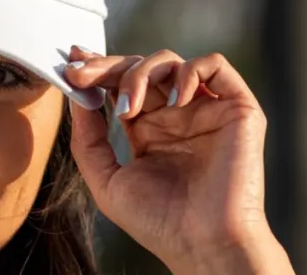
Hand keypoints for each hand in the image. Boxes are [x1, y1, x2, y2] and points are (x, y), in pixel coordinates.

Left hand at [63, 47, 293, 273]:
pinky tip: (174, 100)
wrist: (203, 244)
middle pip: (140, 67)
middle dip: (107, 66)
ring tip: (130, 106)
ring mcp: (205, 110)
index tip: (70, 67)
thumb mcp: (106, 180)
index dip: (96, 70)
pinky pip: (216, 65)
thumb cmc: (158, 222)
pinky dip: (190, 71)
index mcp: (148, 130)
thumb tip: (76, 96)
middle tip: (82, 73)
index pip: (120, 85)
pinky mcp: (236, 109)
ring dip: (142, 73)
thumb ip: (88, 139)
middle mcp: (176, 115)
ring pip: (171, 61)